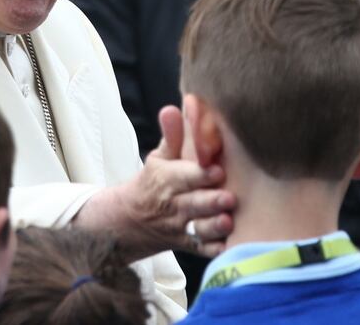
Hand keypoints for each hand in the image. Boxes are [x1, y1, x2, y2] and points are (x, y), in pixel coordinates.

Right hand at [75, 106, 234, 259]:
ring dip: (213, 227)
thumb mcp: (158, 158)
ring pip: (198, 230)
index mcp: (166, 180)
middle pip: (192, 204)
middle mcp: (173, 205)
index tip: (217, 169)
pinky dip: (215, 251)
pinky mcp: (188, 245)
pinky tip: (230, 246)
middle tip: (229, 198)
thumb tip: (174, 107)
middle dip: (210, 202)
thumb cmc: (154, 183)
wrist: (130, 222)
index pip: (183, 176)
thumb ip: (172, 136)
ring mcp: (181, 228)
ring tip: (228, 221)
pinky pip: (202, 251)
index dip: (200, 174)